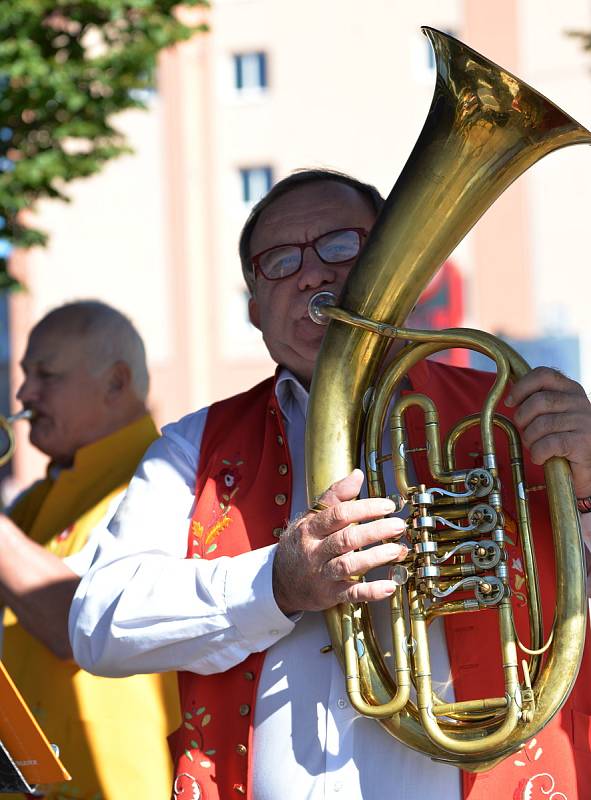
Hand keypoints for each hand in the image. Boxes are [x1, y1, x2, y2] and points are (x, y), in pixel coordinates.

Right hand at [272, 469, 406, 614]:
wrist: (280, 581)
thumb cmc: (301, 544)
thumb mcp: (311, 517)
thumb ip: (335, 496)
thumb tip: (356, 475)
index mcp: (311, 528)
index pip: (339, 514)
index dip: (365, 508)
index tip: (387, 506)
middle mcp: (315, 551)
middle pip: (346, 539)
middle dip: (375, 531)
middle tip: (398, 525)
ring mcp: (322, 574)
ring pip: (349, 565)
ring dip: (375, 558)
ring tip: (397, 550)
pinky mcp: (330, 594)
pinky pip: (351, 594)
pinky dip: (370, 591)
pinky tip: (388, 586)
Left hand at [506, 367, 590, 497]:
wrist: (588, 464)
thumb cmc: (566, 439)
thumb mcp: (554, 413)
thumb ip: (538, 401)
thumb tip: (511, 396)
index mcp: (570, 389)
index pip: (543, 375)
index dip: (521, 387)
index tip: (510, 402)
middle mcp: (579, 401)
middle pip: (538, 401)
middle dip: (522, 418)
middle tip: (525, 431)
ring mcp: (583, 421)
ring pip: (541, 424)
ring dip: (530, 439)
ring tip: (535, 447)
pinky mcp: (582, 442)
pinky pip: (548, 444)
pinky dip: (538, 453)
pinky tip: (541, 457)